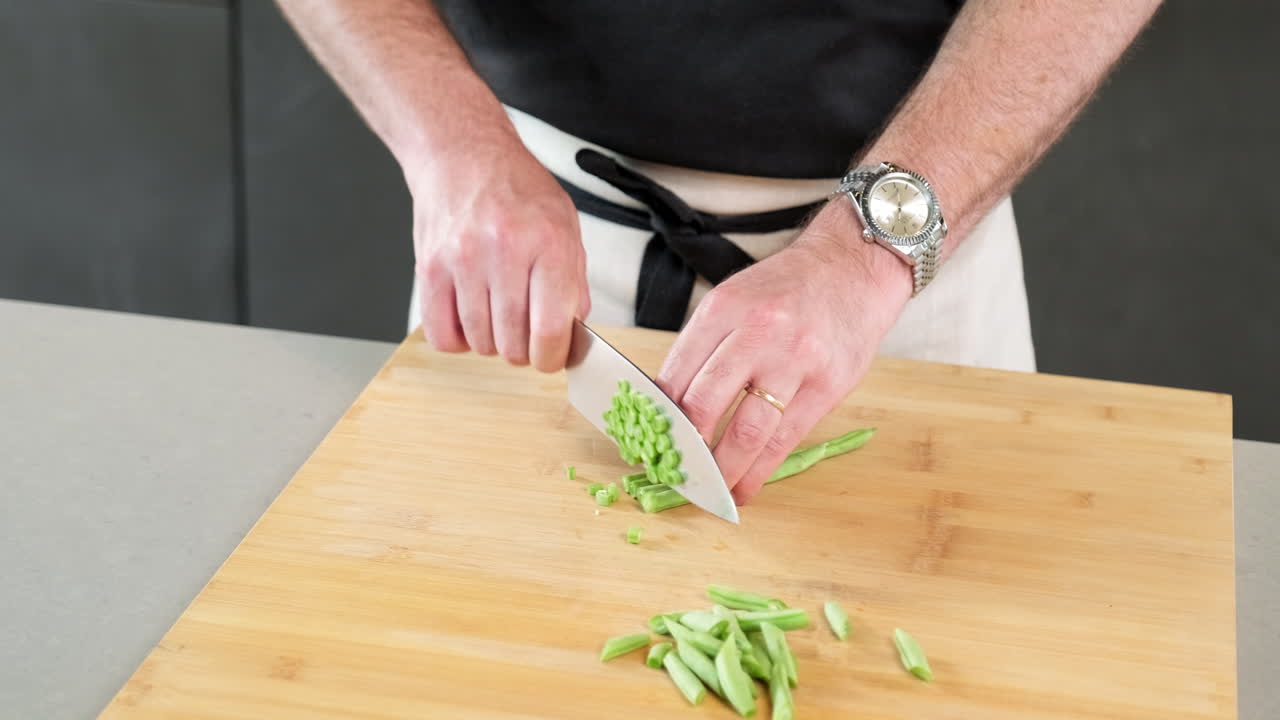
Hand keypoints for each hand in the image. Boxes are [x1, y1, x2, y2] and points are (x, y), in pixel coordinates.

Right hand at [406, 134, 589, 370]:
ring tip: (497, 315)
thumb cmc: (516, 189)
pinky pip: (442, 335)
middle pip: (513, 344)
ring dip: (491, 342)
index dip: (553, 358)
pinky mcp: (430, 268)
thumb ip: (573, 284)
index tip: (551, 357)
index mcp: (548, 242)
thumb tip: (571, 336)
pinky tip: (469, 318)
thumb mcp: (565, 226)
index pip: (551, 330)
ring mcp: (463, 260)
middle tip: (525, 333)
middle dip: (523, 351)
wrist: (463, 155)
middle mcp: (505, 250)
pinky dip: (458, 339)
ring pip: (479, 343)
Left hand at [655, 202, 911, 503]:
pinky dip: (759, 470)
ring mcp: (795, 360)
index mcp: (724, 309)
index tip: (647, 443)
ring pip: (745, 431)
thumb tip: (669, 406)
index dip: (657, 418)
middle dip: (683, 449)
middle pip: (704, 404)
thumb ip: (705, 347)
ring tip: (708, 492)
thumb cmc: (787, 288)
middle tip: (672, 472)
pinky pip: (784, 439)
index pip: (676, 374)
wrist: (854, 267)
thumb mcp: (735, 299)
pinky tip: (745, 486)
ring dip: (721, 471)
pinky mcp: (827, 385)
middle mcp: (758, 332)